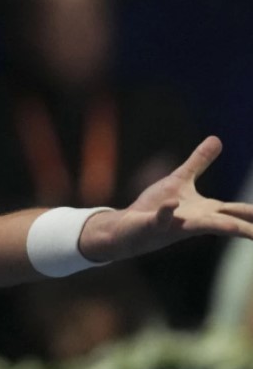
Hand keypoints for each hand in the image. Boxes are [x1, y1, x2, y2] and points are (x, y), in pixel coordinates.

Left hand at [81, 136, 252, 261]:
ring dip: (221, 227)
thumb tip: (217, 139)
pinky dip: (167, 212)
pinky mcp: (153, 225)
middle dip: (248, 228)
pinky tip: (172, 205)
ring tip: (240, 230)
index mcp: (206, 210)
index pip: (238, 211)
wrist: (127, 226)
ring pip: (201, 227)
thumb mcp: (181, 179)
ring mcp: (175, 224)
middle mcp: (196, 220)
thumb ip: (199, 162)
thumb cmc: (155, 206)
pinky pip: (162, 219)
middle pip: (228, 223)